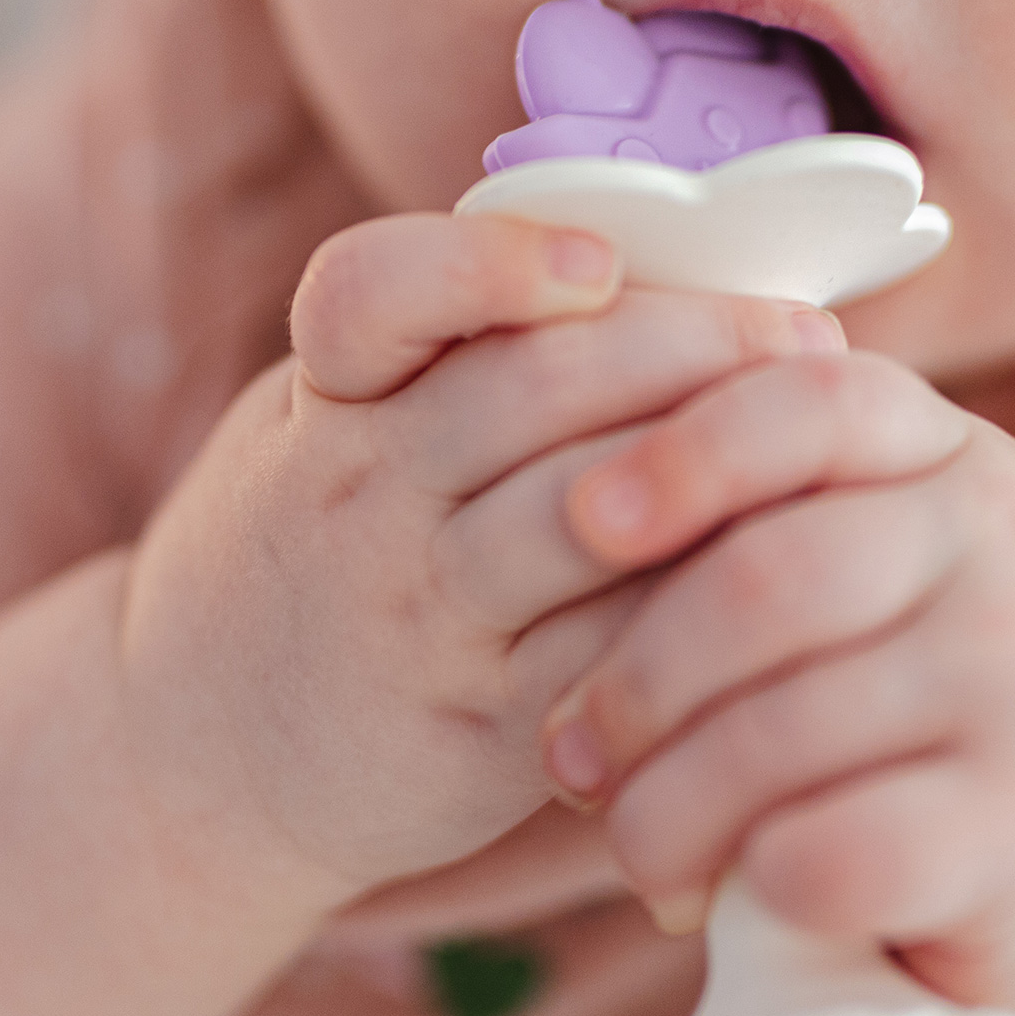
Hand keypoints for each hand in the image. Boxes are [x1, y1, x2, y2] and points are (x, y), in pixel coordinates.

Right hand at [118, 211, 842, 898]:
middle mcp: (358, 497)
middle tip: (802, 336)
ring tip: (817, 436)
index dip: (488, 263)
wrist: (196, 754)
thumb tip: (665, 269)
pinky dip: (700, 598)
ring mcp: (413, 617)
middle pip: (533, 390)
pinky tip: (773, 560)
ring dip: (718, 463)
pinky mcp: (472, 731)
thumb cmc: (319, 545)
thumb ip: (448, 354)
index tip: (597, 262)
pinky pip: (610, 650)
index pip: (370, 293)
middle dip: (692, 345)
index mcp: (326, 398)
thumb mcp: (334, 425)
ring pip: (587, 515)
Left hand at [538, 351, 1014, 1015]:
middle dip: (633, 681)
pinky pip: (823, 851)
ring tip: (637, 847)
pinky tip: (731, 898)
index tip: (584, 520)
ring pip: (773, 733)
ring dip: (662, 809)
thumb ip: (747, 523)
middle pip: (761, 578)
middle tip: (573, 756)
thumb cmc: (905, 706)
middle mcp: (1007, 542)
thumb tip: (556, 524)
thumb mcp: (854, 575)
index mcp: (949, 454)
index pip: (806, 403)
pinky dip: (743, 884)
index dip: (679, 453)